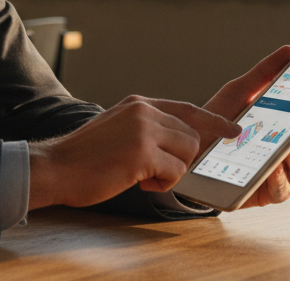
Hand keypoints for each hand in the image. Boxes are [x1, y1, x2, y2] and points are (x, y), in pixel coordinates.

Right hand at [28, 95, 240, 209]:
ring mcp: (143, 130)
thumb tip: (181, 142)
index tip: (233, 130)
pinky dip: (160, 184)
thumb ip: (147, 128)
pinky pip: (174, 173)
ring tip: (141, 176)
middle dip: (181, 160)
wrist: (55, 167)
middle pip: (191, 136)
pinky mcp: (142, 152)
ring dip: (170, 172)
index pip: (187, 109)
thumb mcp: (119, 128)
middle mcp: (144, 111)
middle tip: (154, 172)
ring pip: (186, 154)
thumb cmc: (86, 157)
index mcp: (139, 104)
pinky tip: (136, 181)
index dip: (213, 122)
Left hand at [204, 45, 289, 208]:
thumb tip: (289, 51)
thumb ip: (264, 73)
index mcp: (286, 125)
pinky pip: (282, 190)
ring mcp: (279, 173)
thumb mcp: (240, 92)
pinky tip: (273, 169)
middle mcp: (288, 150)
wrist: (189, 149)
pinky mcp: (265, 193)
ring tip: (288, 147)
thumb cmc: (219, 119)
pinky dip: (280, 180)